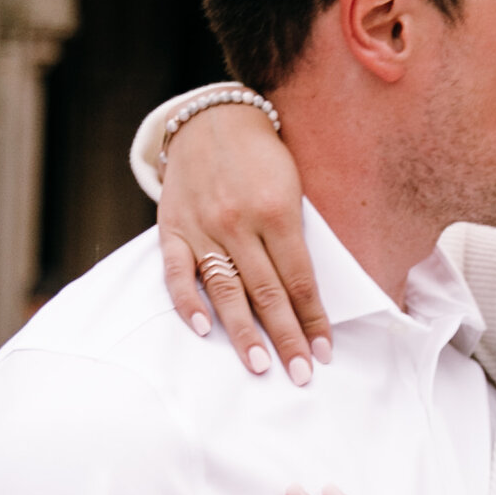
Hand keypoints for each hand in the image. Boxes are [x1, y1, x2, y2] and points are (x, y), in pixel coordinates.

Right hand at [158, 102, 330, 383]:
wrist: (211, 119)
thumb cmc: (263, 158)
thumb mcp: (294, 187)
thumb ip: (297, 236)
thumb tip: (310, 294)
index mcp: (277, 212)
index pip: (300, 280)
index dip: (313, 319)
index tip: (324, 353)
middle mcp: (238, 223)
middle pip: (267, 293)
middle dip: (287, 338)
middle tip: (299, 375)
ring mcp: (202, 227)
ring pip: (225, 289)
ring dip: (244, 332)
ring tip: (260, 365)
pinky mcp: (172, 228)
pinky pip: (176, 271)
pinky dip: (187, 301)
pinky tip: (201, 329)